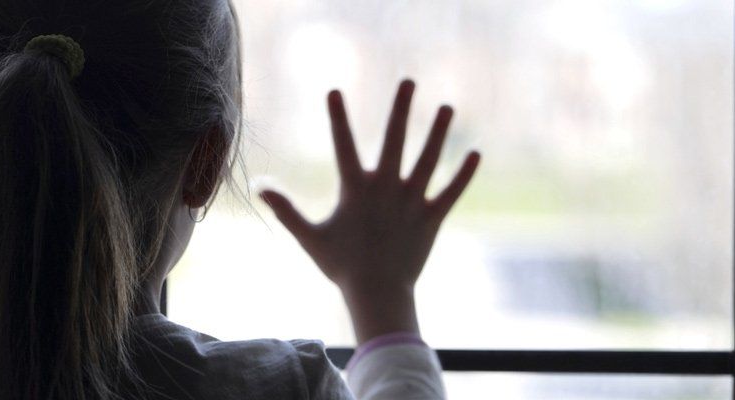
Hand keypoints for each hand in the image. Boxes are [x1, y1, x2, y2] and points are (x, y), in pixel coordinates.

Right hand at [260, 80, 479, 339]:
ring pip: (428, 160)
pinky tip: (475, 154)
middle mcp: (386, 189)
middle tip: (409, 81)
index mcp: (356, 190)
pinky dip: (463, 174)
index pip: (344, 146)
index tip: (334, 90)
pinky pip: (451, 192)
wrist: (377, 294)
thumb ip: (285, 209)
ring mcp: (412, 202)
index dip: (337, 118)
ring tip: (447, 107)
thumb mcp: (309, 236)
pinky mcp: (432, 218)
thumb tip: (259, 187)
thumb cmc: (341, 266)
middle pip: (395, 140)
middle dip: (401, 109)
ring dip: (438, 132)